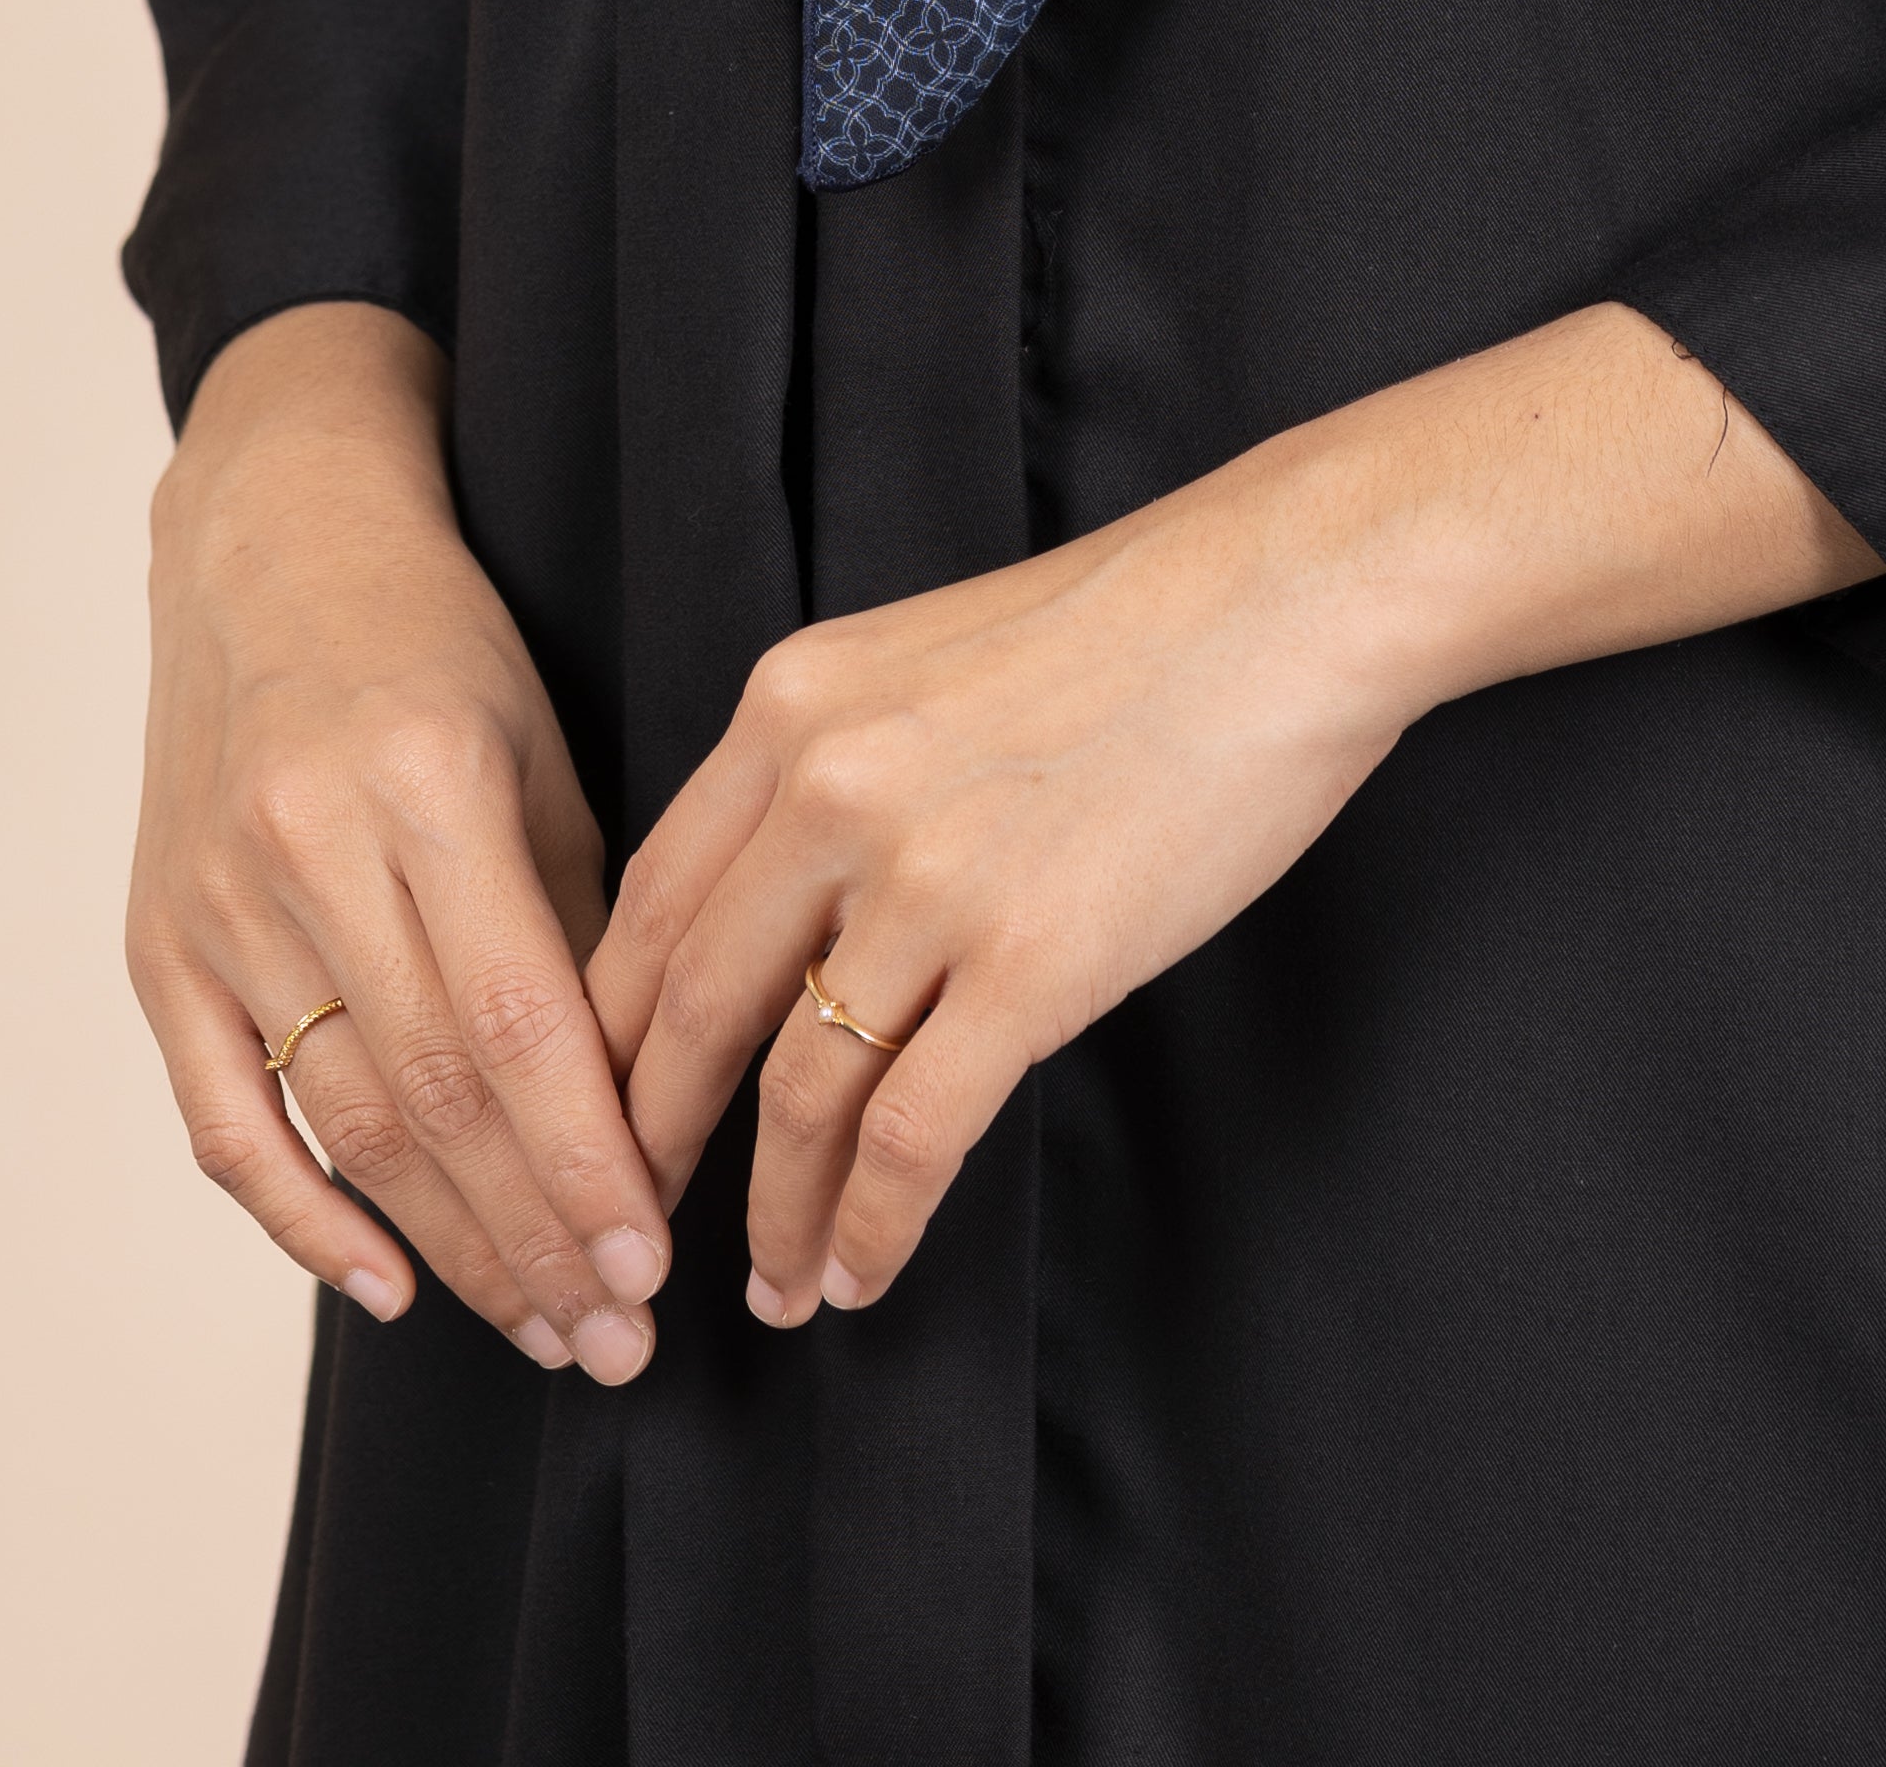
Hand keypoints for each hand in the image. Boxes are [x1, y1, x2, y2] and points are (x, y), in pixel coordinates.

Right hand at [126, 301, 667, 1383]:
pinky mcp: (156, 944)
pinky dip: (300, 1219)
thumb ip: (581, 919)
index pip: (519, 1024)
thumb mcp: (539, 746)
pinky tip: (382, 1283)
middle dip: (536, 1237)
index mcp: (426, 782)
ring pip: (346, 1125)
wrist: (273, 545)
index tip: (653, 1265)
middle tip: (615, 1339)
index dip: (587, 1162)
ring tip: (539, 1330)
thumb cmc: (438, 644)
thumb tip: (639, 1109)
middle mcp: (309, 847)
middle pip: (436, 1098)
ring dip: (450, 1250)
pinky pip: (225, 1120)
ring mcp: (216, 904)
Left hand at [588, 302, 1872, 1328]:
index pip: (647, 907)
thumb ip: (828, 770)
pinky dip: (873, 1225)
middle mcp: (829, 791)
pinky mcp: (1031, 963)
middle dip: (652, 1149)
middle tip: (640, 1231)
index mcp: (790, 708)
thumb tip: (774, 913)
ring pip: (797, 1092)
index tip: (599, 1115)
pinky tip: (864, 1269)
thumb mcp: (921, 661)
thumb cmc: (1131, 628)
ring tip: (778, 1284)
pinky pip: (913, 1137)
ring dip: (776, 1212)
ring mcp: (927, 881)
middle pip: (691, 1012)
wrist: (1286, 602)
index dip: (611, 1037)